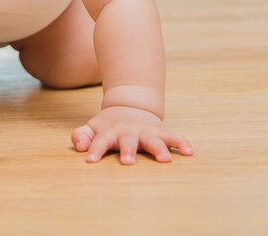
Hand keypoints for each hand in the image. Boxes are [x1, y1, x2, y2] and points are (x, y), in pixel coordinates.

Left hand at [71, 106, 193, 164]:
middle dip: (128, 150)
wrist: (130, 105)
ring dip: (158, 148)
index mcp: (109, 132)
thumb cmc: (108, 125)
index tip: (90, 160)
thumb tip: (79, 146)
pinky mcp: (160, 132)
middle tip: (127, 162)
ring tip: (165, 159)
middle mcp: (128, 132)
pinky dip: (180, 142)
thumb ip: (81, 136)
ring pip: (152, 139)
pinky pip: (172, 136)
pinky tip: (189, 151)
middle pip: (127, 141)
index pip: (99, 141)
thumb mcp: (92, 128)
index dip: (95, 150)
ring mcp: (145, 131)